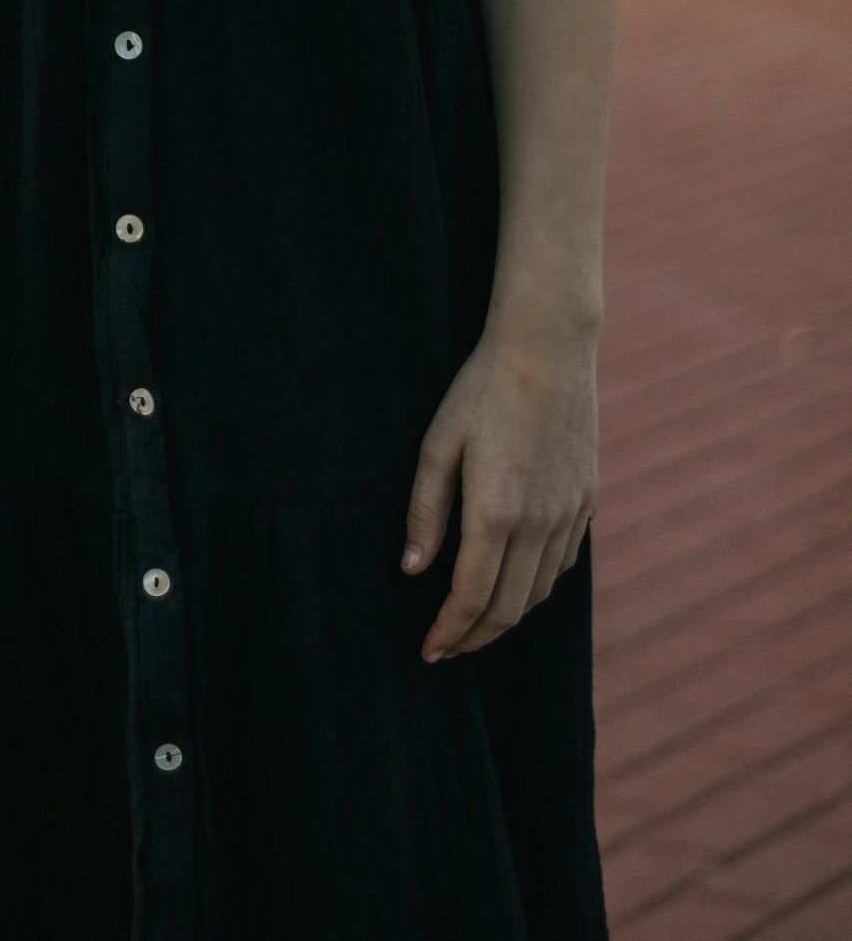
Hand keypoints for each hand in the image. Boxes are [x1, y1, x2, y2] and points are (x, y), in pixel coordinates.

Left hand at [400, 316, 597, 661]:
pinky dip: (536, 586)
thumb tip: (413, 570)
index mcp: (496, 512)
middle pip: (510, 608)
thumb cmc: (481, 391)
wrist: (548, 350)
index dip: (450, 632)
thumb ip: (426, 511)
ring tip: (475, 624)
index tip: (429, 651)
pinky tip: (514, 582)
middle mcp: (539, 523)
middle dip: (476, 638)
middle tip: (447, 649)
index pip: (473, 597)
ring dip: (507, 618)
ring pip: (540, 592)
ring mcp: (569, 514)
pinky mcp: (587, 500)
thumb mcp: (438, 444)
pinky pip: (562, 564)